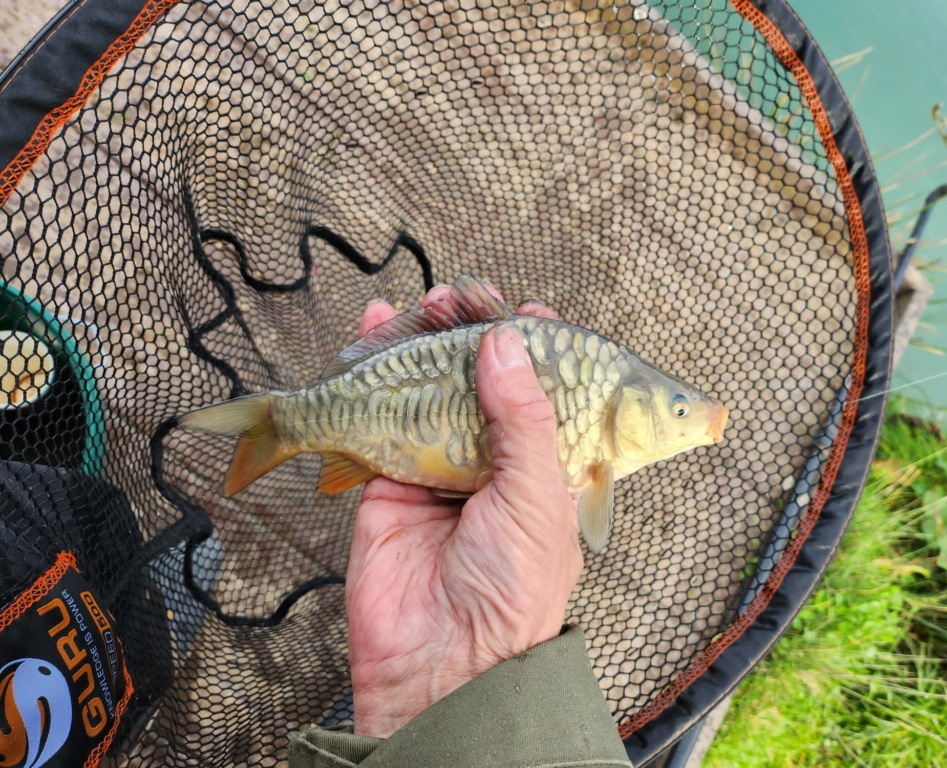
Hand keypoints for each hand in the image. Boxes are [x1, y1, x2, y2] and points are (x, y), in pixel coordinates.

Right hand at [344, 286, 584, 737]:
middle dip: (466, 333)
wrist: (442, 661)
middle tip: (456, 298)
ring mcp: (436, 465)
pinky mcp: (385, 478)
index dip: (533, 348)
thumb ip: (523, 418)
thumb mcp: (538, 496)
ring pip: (425, 389)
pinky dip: (368, 375)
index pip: (542, 392)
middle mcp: (491, 460)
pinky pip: (375, 418)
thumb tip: (502, 344)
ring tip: (415, 306)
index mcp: (543, 465)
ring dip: (417, 343)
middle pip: (477, 380)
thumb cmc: (512, 590)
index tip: (524, 311)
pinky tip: (371, 336)